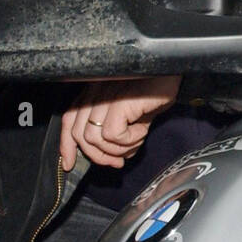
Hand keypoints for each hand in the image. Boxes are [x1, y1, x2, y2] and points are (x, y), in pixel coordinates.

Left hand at [60, 75, 181, 170]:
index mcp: (94, 91)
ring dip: (117, 149)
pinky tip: (141, 132)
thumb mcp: (129, 115)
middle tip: (117, 162)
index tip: (69, 164)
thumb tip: (106, 159)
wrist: (175, 76)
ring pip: (94, 138)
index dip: (66, 146)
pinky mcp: (119, 102)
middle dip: (97, 156)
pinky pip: (112, 135)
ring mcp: (106, 95)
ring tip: (135, 141)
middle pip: (79, 134)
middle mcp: (96, 90)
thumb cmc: (154, 93)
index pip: (68, 120)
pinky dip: (128, 141)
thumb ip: (111, 132)